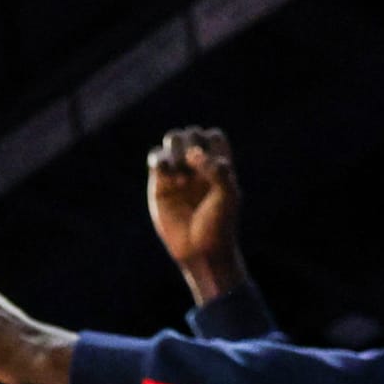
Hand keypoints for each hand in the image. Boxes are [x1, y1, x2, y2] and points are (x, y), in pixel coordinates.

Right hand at [145, 127, 246, 298]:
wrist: (199, 250)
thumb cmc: (219, 224)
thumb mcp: (228, 196)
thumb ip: (217, 170)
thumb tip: (192, 153)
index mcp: (218, 166)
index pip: (213, 136)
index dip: (210, 143)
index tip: (212, 166)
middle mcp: (197, 166)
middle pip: (190, 133)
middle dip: (190, 142)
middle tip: (192, 164)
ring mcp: (177, 173)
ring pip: (171, 141)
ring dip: (174, 148)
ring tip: (179, 171)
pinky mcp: (159, 184)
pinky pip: (155, 159)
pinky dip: (159, 160)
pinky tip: (170, 177)